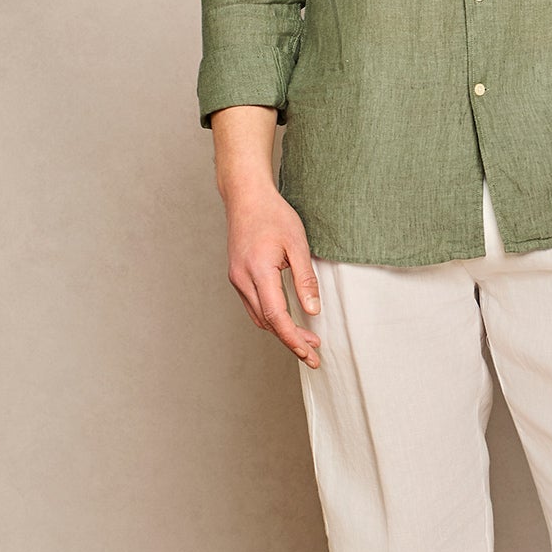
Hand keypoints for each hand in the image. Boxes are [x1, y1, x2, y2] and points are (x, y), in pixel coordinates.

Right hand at [225, 184, 322, 367]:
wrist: (246, 197)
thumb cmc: (274, 215)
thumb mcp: (297, 244)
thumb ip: (305, 279)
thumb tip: (313, 310)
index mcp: (258, 271)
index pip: (276, 315)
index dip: (293, 337)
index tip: (308, 352)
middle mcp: (242, 279)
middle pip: (267, 321)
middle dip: (291, 340)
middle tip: (313, 354)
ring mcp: (237, 278)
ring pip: (259, 316)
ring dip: (281, 331)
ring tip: (306, 340)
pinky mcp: (237, 276)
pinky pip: (253, 305)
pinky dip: (270, 318)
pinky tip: (286, 320)